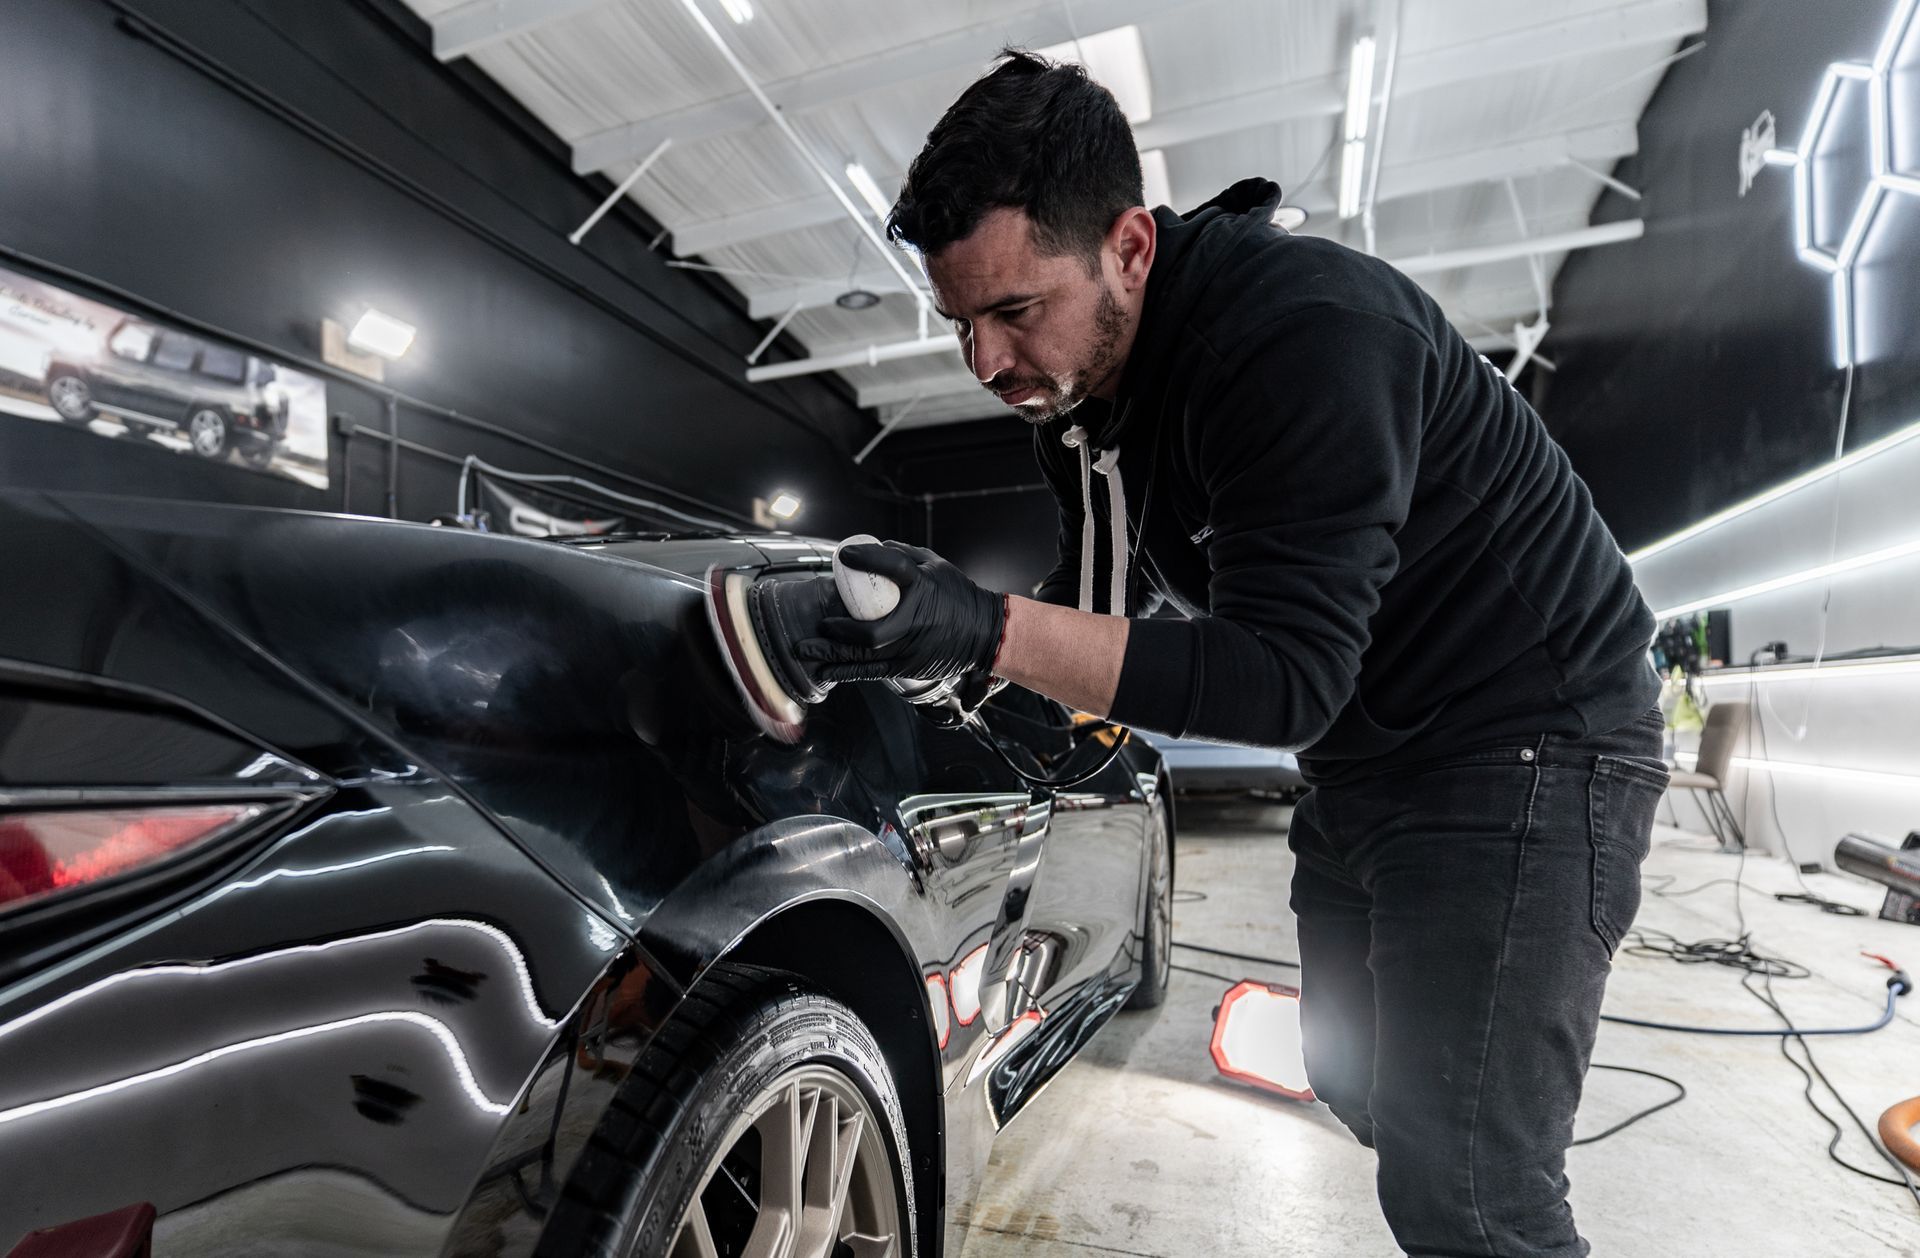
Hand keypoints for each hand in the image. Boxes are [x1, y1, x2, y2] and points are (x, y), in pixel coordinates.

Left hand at [797, 542, 1005, 684]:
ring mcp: (911, 649)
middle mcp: (916, 621)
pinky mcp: (908, 668)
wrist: (985, 633)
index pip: (894, 569)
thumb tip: (869, 548)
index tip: (843, 555)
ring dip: (832, 655)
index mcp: (925, 587)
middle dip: (838, 631)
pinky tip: (824, 672)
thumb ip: (903, 555)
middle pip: (870, 631)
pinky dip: (846, 672)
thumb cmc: (957, 596)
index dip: (867, 559)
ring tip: (805, 650)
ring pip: (866, 657)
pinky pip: (872, 672)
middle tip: (820, 623)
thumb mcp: (936, 566)